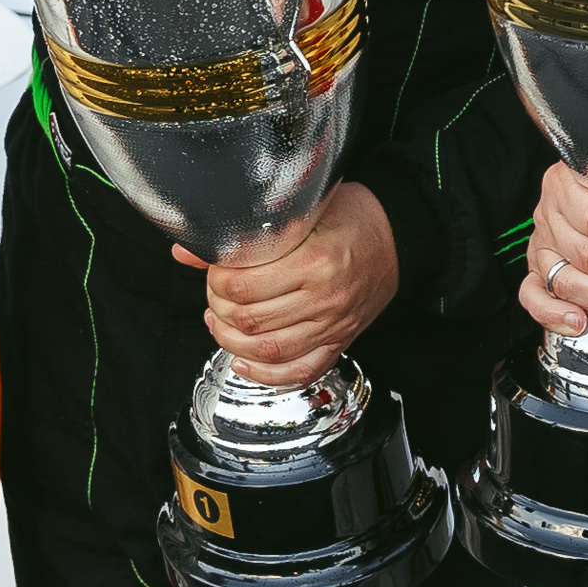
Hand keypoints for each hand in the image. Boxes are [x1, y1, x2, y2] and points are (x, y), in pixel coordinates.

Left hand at [184, 181, 397, 385]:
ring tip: (220, 323)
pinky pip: (299, 372)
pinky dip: (265, 375)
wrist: (398, 238)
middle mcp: (325, 298)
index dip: (216, 281)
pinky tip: (243, 362)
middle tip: (215, 295)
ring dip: (232, 342)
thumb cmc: (352, 217)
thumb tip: (188, 249)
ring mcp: (334, 325)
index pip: (244, 286)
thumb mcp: (301, 210)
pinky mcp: (339, 341)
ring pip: (268, 351)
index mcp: (315, 261)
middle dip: (219, 309)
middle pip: (250, 320)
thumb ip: (246, 232)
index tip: (214, 271)